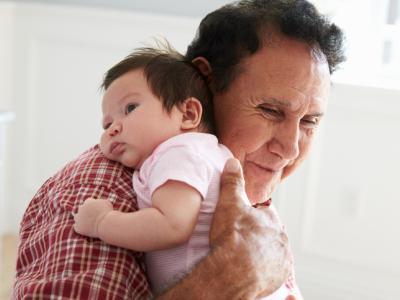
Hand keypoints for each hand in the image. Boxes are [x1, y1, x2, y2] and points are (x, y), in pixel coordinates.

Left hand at [73, 198, 112, 237]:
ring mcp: (78, 218)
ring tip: (88, 223)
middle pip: (82, 209)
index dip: (92, 205)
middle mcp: (81, 208)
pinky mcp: (77, 227)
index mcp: (88, 202)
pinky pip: (77, 227)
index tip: (96, 209)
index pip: (88, 201)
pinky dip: (81, 227)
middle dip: (86, 211)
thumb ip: (100, 201)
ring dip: (81, 219)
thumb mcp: (106, 202)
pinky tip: (86, 229)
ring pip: (77, 217)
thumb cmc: (108, 212)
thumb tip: (99, 202)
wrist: (105, 223)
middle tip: (93, 216)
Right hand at [210, 158, 290, 297]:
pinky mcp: (278, 277)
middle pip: (269, 233)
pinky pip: (272, 270)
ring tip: (243, 255)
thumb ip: (232, 182)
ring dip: (262, 252)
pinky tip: (250, 269)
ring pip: (272, 252)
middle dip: (258, 234)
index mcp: (272, 220)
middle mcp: (281, 239)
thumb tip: (233, 162)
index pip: (264, 213)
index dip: (252, 216)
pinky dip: (264, 269)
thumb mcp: (229, 202)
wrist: (233, 271)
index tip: (241, 222)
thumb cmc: (233, 236)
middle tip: (241, 239)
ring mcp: (281, 259)